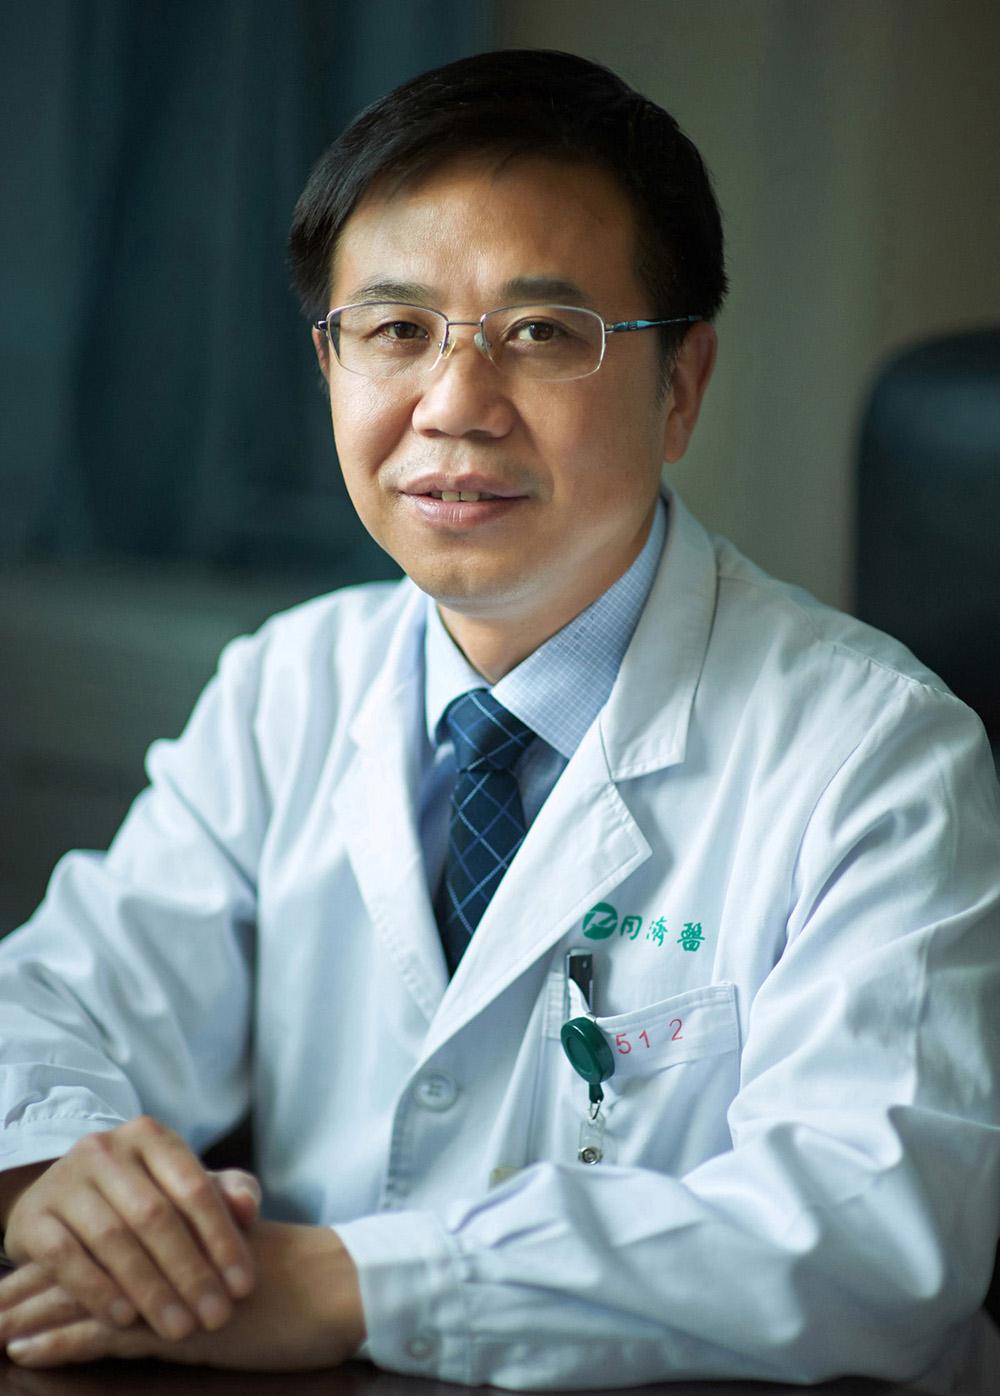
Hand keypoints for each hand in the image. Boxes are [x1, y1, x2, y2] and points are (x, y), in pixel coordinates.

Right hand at [1, 1118, 260, 1342]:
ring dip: (150, 1289)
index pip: (194, 1188)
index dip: (222, 1239)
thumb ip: (226, 1192)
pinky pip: (66, 1257)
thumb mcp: (184, 1184)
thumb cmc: (141, 1192)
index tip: (243, 1287)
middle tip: (215, 1317)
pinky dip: (97, 1290)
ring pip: (114, 1238)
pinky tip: (125, 1317)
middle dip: (190, 1272)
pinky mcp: (34, 1217)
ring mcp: (66, 1180)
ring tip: (179, 1327)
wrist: (64, 1196)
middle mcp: (106, 1149)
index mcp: (152, 1136)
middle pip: (156, 1216)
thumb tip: (249, 1209)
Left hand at [1, 1221, 364, 1369]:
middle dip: (32, 1287)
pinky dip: (58, 1341)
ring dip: (30, 1313)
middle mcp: (165, 1251)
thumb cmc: (296, 1275)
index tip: (19, 1275)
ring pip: (83, 1295)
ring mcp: (167, 1285)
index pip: (108, 1239)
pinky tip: (23, 1350)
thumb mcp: (240, 1256)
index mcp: (178, 1232)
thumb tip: (167, 1258)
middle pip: (85, 1264)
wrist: (332, 1285)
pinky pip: (103, 1333)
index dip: (63, 1258)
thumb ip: (203, 1246)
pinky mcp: (173, 1325)